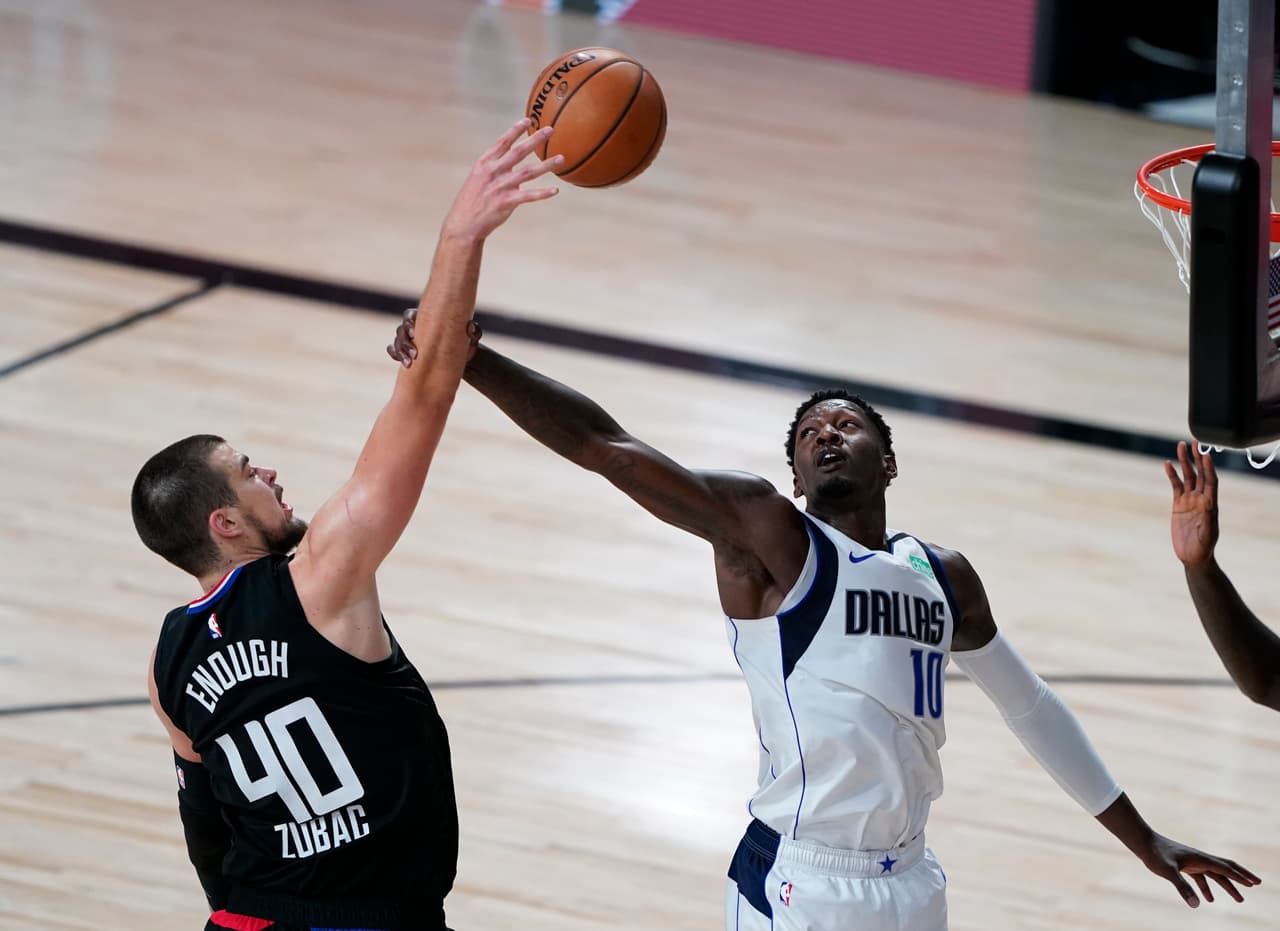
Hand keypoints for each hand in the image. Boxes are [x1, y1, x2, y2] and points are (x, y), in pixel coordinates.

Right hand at [386, 307, 479, 367]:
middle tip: (415, 354)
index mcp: (425, 317)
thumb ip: (474, 331)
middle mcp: (414, 327)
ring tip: (409, 364)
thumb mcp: (472, 337)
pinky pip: (394, 351)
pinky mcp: (406, 351)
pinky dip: (395, 354)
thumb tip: (471, 327)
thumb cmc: (466, 344)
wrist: (460, 359)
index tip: (414, 332)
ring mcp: (409, 339)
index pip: (410, 315)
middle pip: (401, 330)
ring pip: (397, 341)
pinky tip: (401, 363)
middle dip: (405, 342)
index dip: (409, 322)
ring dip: (400, 351)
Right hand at [441, 118, 562, 242]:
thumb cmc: (472, 201)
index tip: (528, 121)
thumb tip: (517, 170)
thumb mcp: (478, 179)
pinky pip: (528, 196)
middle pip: (518, 152)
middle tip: (550, 130)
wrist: (463, 223)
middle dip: (535, 140)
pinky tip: (555, 190)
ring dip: (546, 165)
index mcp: (485, 163)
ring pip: (528, 172)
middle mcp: (493, 172)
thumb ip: (497, 171)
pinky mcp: (506, 202)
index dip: (515, 130)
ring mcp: (500, 186)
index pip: (502, 142)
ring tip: (561, 158)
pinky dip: (542, 193)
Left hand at [1139, 832, 1259, 906]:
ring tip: (1240, 900)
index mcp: (1200, 858)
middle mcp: (1199, 858)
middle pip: (1226, 868)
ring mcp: (1192, 862)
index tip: (1254, 883)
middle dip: (1242, 876)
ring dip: (1228, 886)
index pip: (1225, 868)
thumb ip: (1183, 888)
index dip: (1240, 876)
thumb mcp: (1168, 872)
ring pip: (1215, 874)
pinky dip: (1208, 887)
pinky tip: (1208, 899)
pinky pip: (1201, 877)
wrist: (1142, 842)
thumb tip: (1197, 905)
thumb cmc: (1155, 854)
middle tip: (1257, 884)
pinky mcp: (1184, 865)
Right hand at [1165, 441, 1218, 567]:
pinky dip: (1172, 474)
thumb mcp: (1207, 534)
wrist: (1192, 556)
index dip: (1208, 467)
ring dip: (1184, 461)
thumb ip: (1208, 519)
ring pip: (1187, 476)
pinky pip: (1175, 486)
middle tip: (1194, 442)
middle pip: (1200, 473)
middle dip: (1197, 458)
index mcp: (1210, 504)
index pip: (1211, 481)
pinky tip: (1167, 464)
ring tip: (1180, 446)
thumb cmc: (1203, 547)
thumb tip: (1208, 504)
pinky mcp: (1178, 504)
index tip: (1205, 454)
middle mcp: (1201, 498)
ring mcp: (1189, 500)